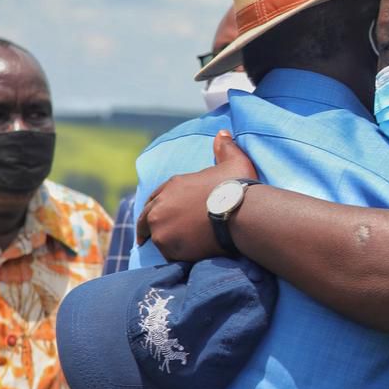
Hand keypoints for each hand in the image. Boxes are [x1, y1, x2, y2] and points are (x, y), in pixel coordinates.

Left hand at [137, 130, 258, 260]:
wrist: (242, 214)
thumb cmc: (238, 187)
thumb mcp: (234, 161)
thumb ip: (225, 147)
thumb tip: (223, 133)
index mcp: (172, 185)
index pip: (154, 198)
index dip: (156, 206)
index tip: (156, 214)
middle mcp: (160, 207)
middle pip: (146, 220)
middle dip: (147, 227)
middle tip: (148, 237)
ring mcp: (162, 229)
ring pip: (158, 238)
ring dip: (165, 242)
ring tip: (176, 248)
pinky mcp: (169, 249)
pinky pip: (169, 255)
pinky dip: (176, 255)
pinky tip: (186, 255)